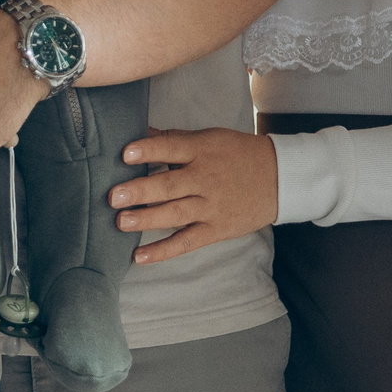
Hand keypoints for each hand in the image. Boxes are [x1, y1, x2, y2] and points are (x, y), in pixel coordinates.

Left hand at [112, 127, 278, 263]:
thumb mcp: (210, 137)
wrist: (278, 178)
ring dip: (146, 219)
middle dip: (140, 191)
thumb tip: (141, 134)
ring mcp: (210, 207)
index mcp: (202, 150)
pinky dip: (163, 251)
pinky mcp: (215, 229)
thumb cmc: (237, 154)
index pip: (172, 148)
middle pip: (169, 185)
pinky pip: (186, 242)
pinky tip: (140, 256)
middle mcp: (205, 179)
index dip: (149, 150)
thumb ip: (175, 138)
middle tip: (114, 196)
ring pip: (174, 214)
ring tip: (120, 222)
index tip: (126, 154)